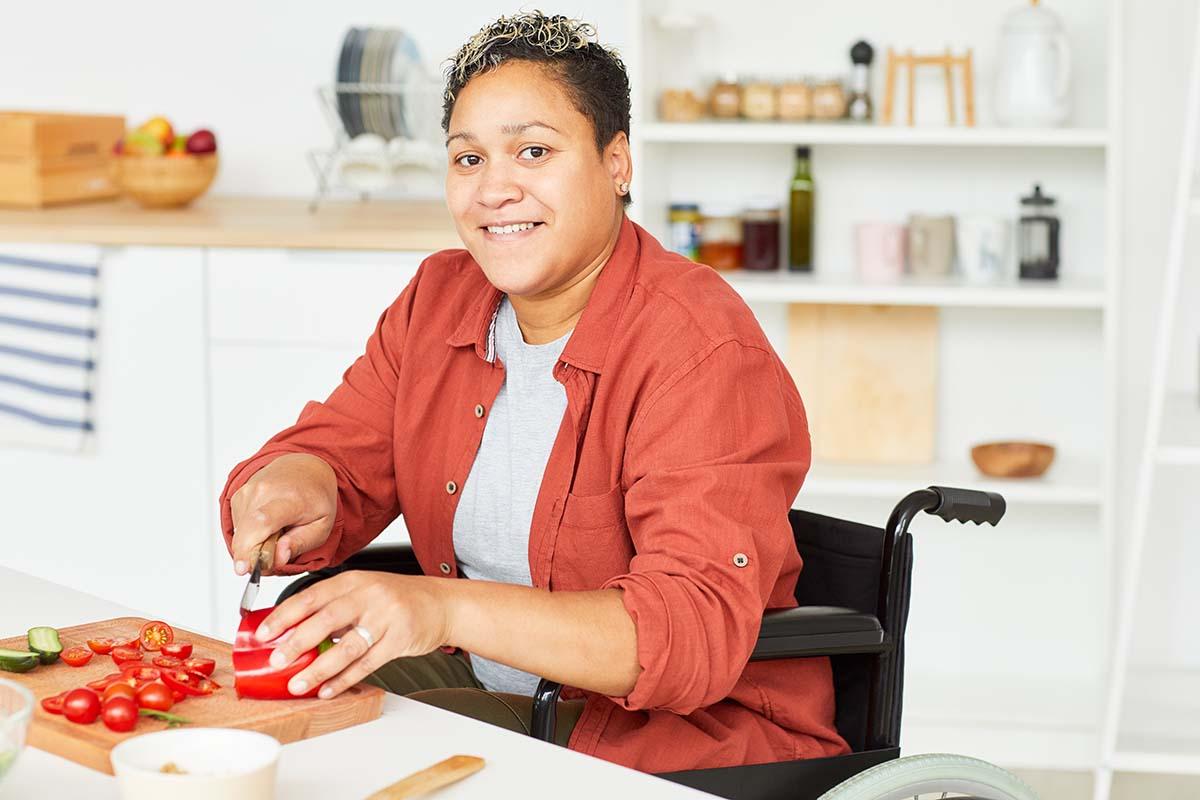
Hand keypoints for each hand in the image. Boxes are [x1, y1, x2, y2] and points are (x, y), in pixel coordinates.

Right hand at [229, 453, 337, 574]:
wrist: (305, 468)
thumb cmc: (315, 498)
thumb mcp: (322, 525)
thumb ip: (301, 544)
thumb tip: (278, 558)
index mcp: (290, 498)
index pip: (262, 522)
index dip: (248, 547)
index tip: (242, 569)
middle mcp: (264, 491)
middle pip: (246, 533)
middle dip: (253, 555)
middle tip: (275, 555)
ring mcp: (248, 491)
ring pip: (241, 534)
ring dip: (255, 544)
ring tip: (278, 532)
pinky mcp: (238, 496)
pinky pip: (239, 527)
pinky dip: (251, 533)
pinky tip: (268, 524)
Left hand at [254, 571, 453, 698]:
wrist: (441, 603)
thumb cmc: (396, 599)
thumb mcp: (363, 591)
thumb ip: (332, 608)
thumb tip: (291, 633)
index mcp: (353, 581)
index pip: (311, 596)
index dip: (284, 615)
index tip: (262, 633)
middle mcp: (369, 595)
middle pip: (327, 619)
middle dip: (297, 642)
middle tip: (276, 660)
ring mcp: (387, 618)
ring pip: (347, 647)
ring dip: (319, 669)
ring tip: (298, 684)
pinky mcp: (400, 639)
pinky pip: (367, 663)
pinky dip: (345, 680)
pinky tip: (327, 689)